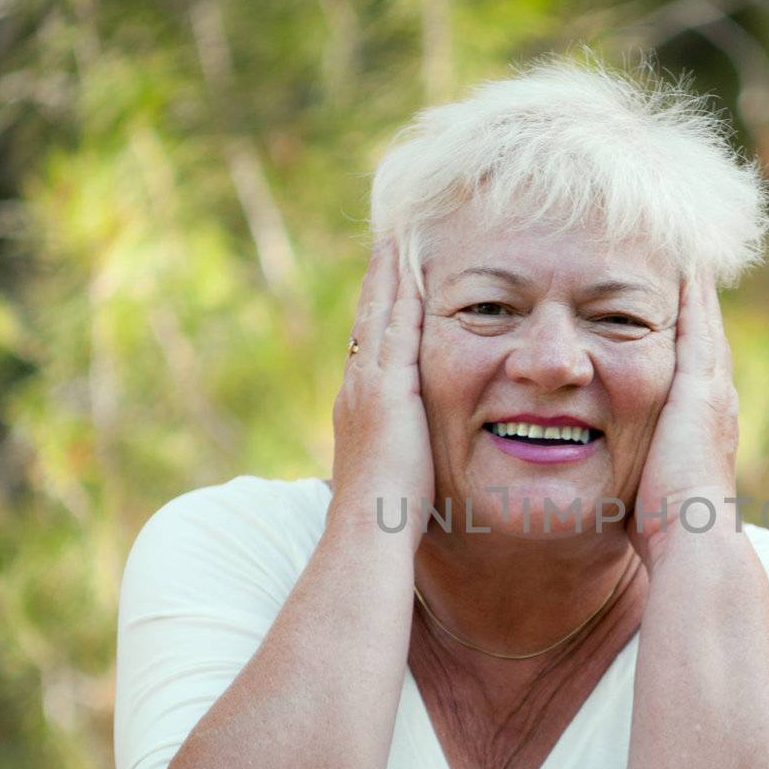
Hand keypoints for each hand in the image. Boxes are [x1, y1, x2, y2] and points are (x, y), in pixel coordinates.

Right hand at [328, 236, 433, 543]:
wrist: (368, 528)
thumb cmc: (382, 520)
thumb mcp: (389, 477)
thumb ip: (396, 458)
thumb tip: (402, 466)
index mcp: (356, 407)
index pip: (368, 348)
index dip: (376, 314)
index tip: (384, 285)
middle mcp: (355, 388)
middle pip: (367, 321)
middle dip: (377, 282)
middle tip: (385, 243)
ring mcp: (368, 385)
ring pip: (378, 316)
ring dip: (387, 276)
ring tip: (394, 240)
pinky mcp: (389, 388)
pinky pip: (398, 328)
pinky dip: (402, 295)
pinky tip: (412, 269)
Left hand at [629, 273, 738, 568]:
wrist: (692, 540)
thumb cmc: (662, 532)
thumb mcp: (646, 491)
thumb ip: (636, 473)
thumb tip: (609, 484)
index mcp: (703, 426)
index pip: (692, 369)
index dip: (682, 339)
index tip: (667, 310)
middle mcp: (716, 402)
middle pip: (705, 338)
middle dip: (695, 304)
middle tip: (687, 262)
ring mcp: (713, 391)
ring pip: (705, 324)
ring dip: (696, 288)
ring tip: (687, 251)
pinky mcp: (700, 386)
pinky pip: (698, 324)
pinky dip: (694, 292)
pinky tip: (684, 260)